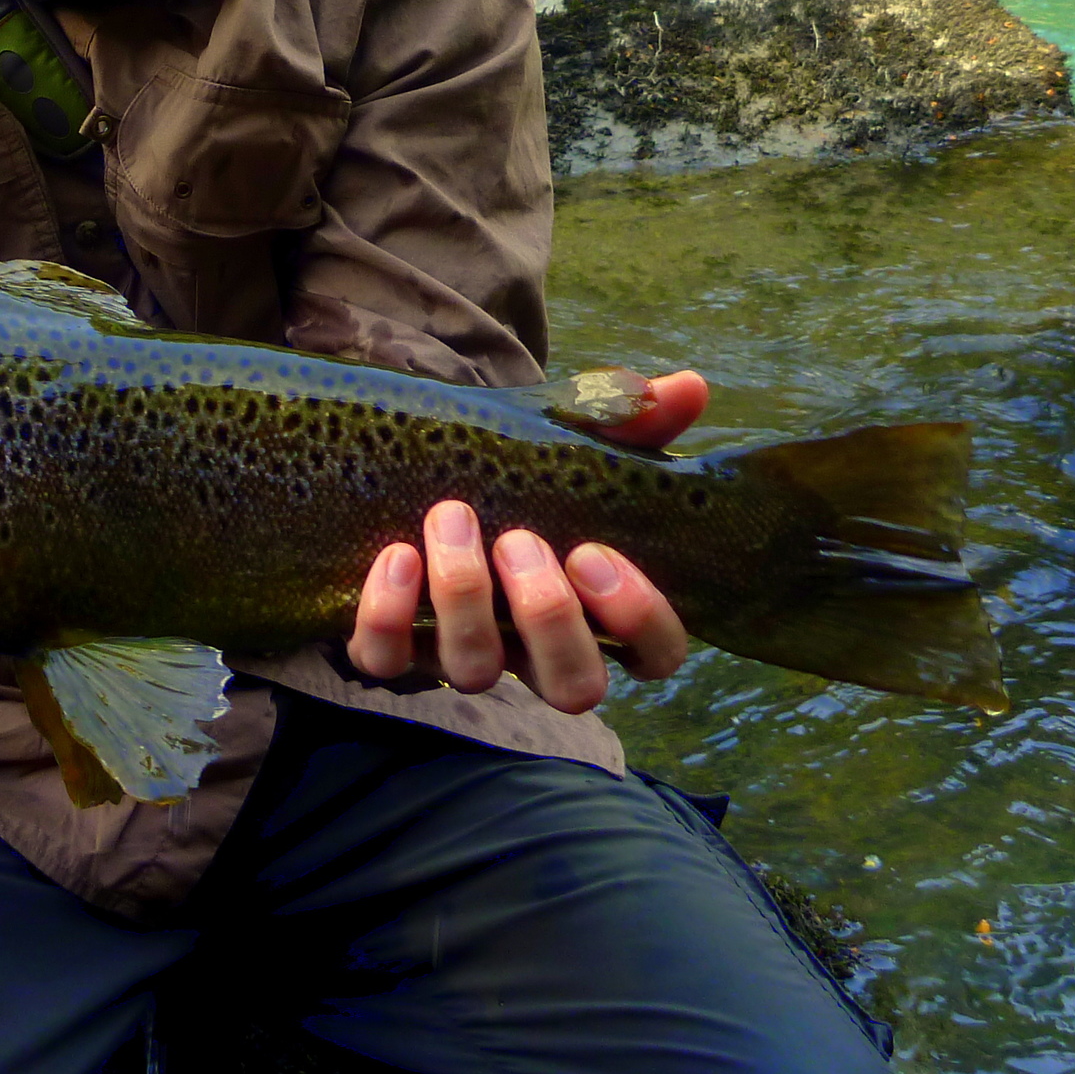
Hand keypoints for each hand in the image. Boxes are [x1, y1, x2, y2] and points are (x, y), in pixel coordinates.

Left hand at [344, 370, 707, 714]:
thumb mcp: (573, 437)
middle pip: (573, 686)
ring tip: (452, 516)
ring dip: (464, 595)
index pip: (655, 654)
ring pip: (476, 670)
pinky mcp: (395, 645)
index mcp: (600, 609)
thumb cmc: (521, 466)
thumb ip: (631, 418)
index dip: (637, 618)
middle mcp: (538, 648)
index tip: (595, 551)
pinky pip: (386, 659)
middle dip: (548, 615)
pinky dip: (388, 614)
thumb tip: (688, 387)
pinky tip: (397, 554)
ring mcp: (466, 651)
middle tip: (520, 540)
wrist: (428, 460)